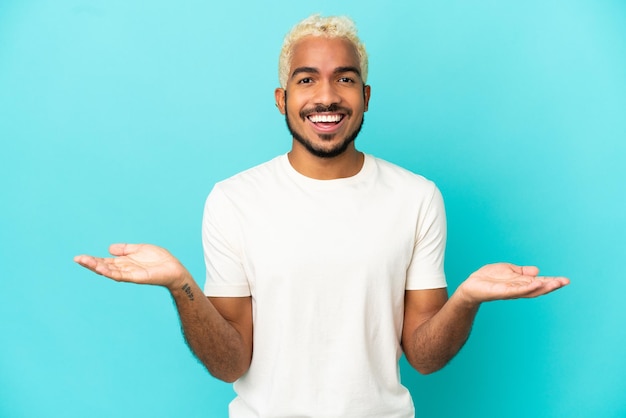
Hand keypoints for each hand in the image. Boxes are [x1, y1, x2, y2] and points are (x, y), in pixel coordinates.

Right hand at [74, 243, 189, 288]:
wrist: (174, 268)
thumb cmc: (159, 259)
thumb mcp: (140, 249)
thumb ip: (125, 249)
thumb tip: (109, 249)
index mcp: (124, 262)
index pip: (105, 261)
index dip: (93, 260)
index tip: (80, 257)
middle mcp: (124, 269)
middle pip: (104, 266)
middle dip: (90, 263)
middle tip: (77, 259)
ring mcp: (129, 274)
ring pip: (109, 271)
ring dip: (97, 267)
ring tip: (85, 262)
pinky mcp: (136, 277)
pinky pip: (121, 275)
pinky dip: (111, 272)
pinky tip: (102, 268)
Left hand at [456, 263, 569, 306]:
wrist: (472, 285)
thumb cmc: (489, 278)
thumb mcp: (508, 271)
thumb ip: (522, 272)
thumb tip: (537, 271)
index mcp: (521, 283)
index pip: (539, 283)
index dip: (551, 282)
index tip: (565, 280)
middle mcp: (518, 289)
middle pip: (537, 288)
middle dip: (551, 285)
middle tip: (565, 282)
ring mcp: (510, 291)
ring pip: (529, 290)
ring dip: (542, 287)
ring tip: (554, 283)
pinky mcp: (501, 291)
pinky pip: (515, 290)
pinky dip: (525, 287)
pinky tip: (534, 283)